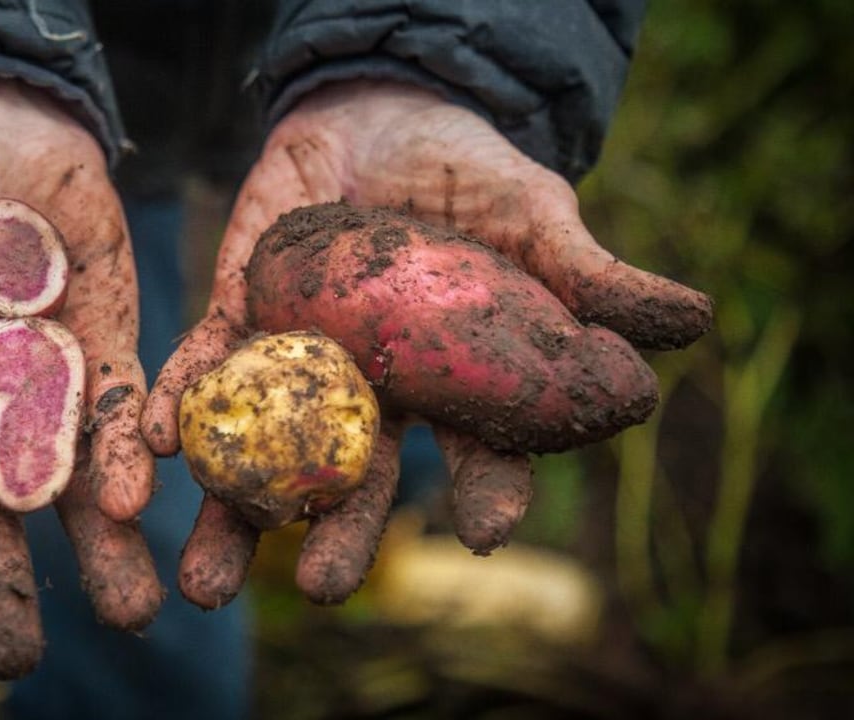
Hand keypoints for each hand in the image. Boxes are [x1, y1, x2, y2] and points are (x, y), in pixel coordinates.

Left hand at [143, 80, 709, 606]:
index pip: (480, 454)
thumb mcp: (533, 214)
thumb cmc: (468, 172)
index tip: (485, 531)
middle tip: (320, 588)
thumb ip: (589, 273)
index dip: (487, 491)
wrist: (380, 112)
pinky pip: (211, 364)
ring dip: (237, 512)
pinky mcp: (244, 314)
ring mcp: (305, 359)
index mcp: (456, 386)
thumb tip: (692, 324)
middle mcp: (376, 392)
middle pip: (359, 478)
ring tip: (207, 582)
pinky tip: (162, 441)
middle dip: (340, 533)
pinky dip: (187, 400)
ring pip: (270, 448)